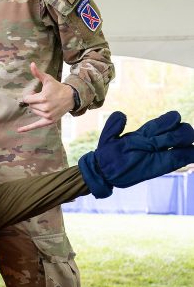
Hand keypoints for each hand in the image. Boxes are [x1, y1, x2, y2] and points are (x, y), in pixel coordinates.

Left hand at [17, 62, 74, 132]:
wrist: (70, 97)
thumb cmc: (57, 87)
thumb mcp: (47, 80)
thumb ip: (38, 73)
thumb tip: (31, 64)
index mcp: (43, 98)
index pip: (27, 99)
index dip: (31, 95)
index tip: (36, 92)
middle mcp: (45, 108)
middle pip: (30, 106)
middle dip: (34, 101)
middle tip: (42, 97)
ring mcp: (47, 115)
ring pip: (33, 112)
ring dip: (36, 108)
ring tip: (46, 103)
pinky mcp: (49, 121)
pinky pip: (36, 125)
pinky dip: (27, 128)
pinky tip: (19, 130)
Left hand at [78, 111, 193, 197]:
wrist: (102, 172)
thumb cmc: (106, 154)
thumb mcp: (108, 138)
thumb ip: (113, 126)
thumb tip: (121, 114)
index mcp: (144, 133)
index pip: (163, 122)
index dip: (170, 120)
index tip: (172, 121)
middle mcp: (154, 142)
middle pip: (176, 131)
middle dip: (182, 132)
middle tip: (179, 137)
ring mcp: (157, 154)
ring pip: (179, 143)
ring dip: (185, 141)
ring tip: (185, 145)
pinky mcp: (159, 167)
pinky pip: (176, 160)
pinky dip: (188, 156)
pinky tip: (193, 154)